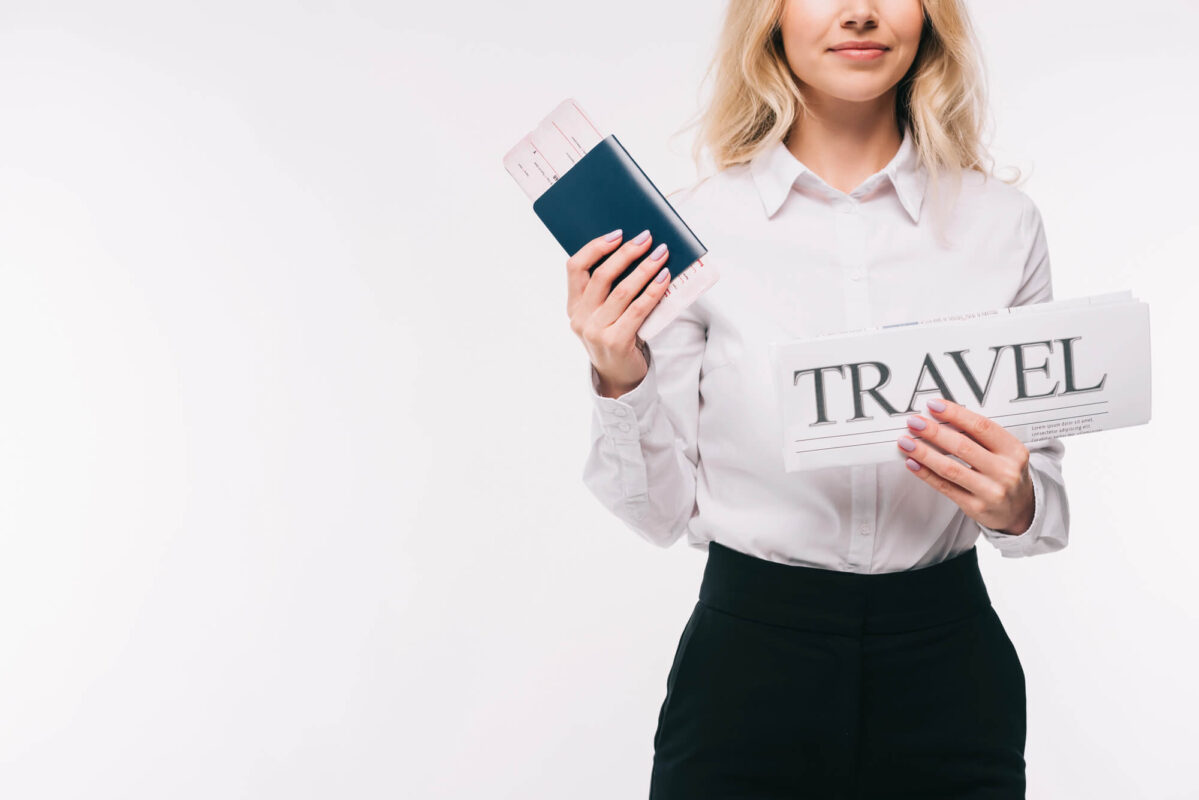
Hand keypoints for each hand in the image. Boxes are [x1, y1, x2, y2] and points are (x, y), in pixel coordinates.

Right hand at [566, 228, 671, 395]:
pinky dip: (653, 291)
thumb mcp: (603, 314)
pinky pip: (637, 309)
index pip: (575, 267)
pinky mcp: (616, 342)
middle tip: (647, 238)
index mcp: (573, 306)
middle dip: (626, 253)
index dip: (595, 247)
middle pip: (602, 276)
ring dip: (644, 269)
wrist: (620, 378)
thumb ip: (608, 289)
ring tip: (661, 254)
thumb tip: (635, 250)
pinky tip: (664, 278)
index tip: (617, 234)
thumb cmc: (616, 337)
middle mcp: (580, 318)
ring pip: (622, 291)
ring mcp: (596, 331)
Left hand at [897, 398, 1034, 534]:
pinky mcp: (975, 507)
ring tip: (906, 442)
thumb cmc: (1007, 474)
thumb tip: (943, 417)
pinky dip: (926, 474)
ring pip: (950, 468)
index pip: (981, 427)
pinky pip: (944, 487)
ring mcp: (991, 491)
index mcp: (1014, 451)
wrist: (1021, 510)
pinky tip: (913, 463)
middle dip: (934, 432)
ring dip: (924, 453)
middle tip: (915, 422)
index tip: (934, 405)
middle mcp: (1005, 471)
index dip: (955, 414)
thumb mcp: (1005, 452)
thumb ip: (980, 437)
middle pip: (962, 446)